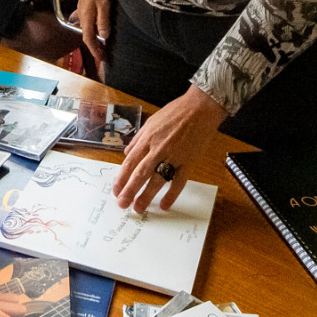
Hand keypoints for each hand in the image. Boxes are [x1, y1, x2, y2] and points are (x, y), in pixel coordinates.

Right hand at [76, 0, 110, 76]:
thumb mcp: (105, 4)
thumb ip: (103, 21)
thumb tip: (103, 37)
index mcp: (86, 16)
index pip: (89, 39)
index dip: (95, 50)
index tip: (102, 60)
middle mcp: (81, 13)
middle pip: (86, 34)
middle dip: (93, 45)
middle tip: (103, 54)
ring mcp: (82, 7)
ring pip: (86, 26)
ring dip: (92, 36)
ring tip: (99, 43)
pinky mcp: (85, 1)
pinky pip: (85, 18)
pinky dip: (89, 26)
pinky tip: (90, 24)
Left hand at [112, 84, 227, 212]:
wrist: (200, 108)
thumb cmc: (176, 112)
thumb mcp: (151, 122)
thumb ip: (138, 139)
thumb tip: (127, 153)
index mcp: (147, 139)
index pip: (129, 163)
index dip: (121, 178)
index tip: (116, 190)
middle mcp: (157, 149)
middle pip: (139, 174)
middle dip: (129, 191)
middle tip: (122, 204)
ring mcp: (173, 156)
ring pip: (156, 180)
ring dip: (146, 196)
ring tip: (138, 208)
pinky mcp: (188, 161)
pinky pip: (178, 182)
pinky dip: (171, 195)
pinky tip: (164, 205)